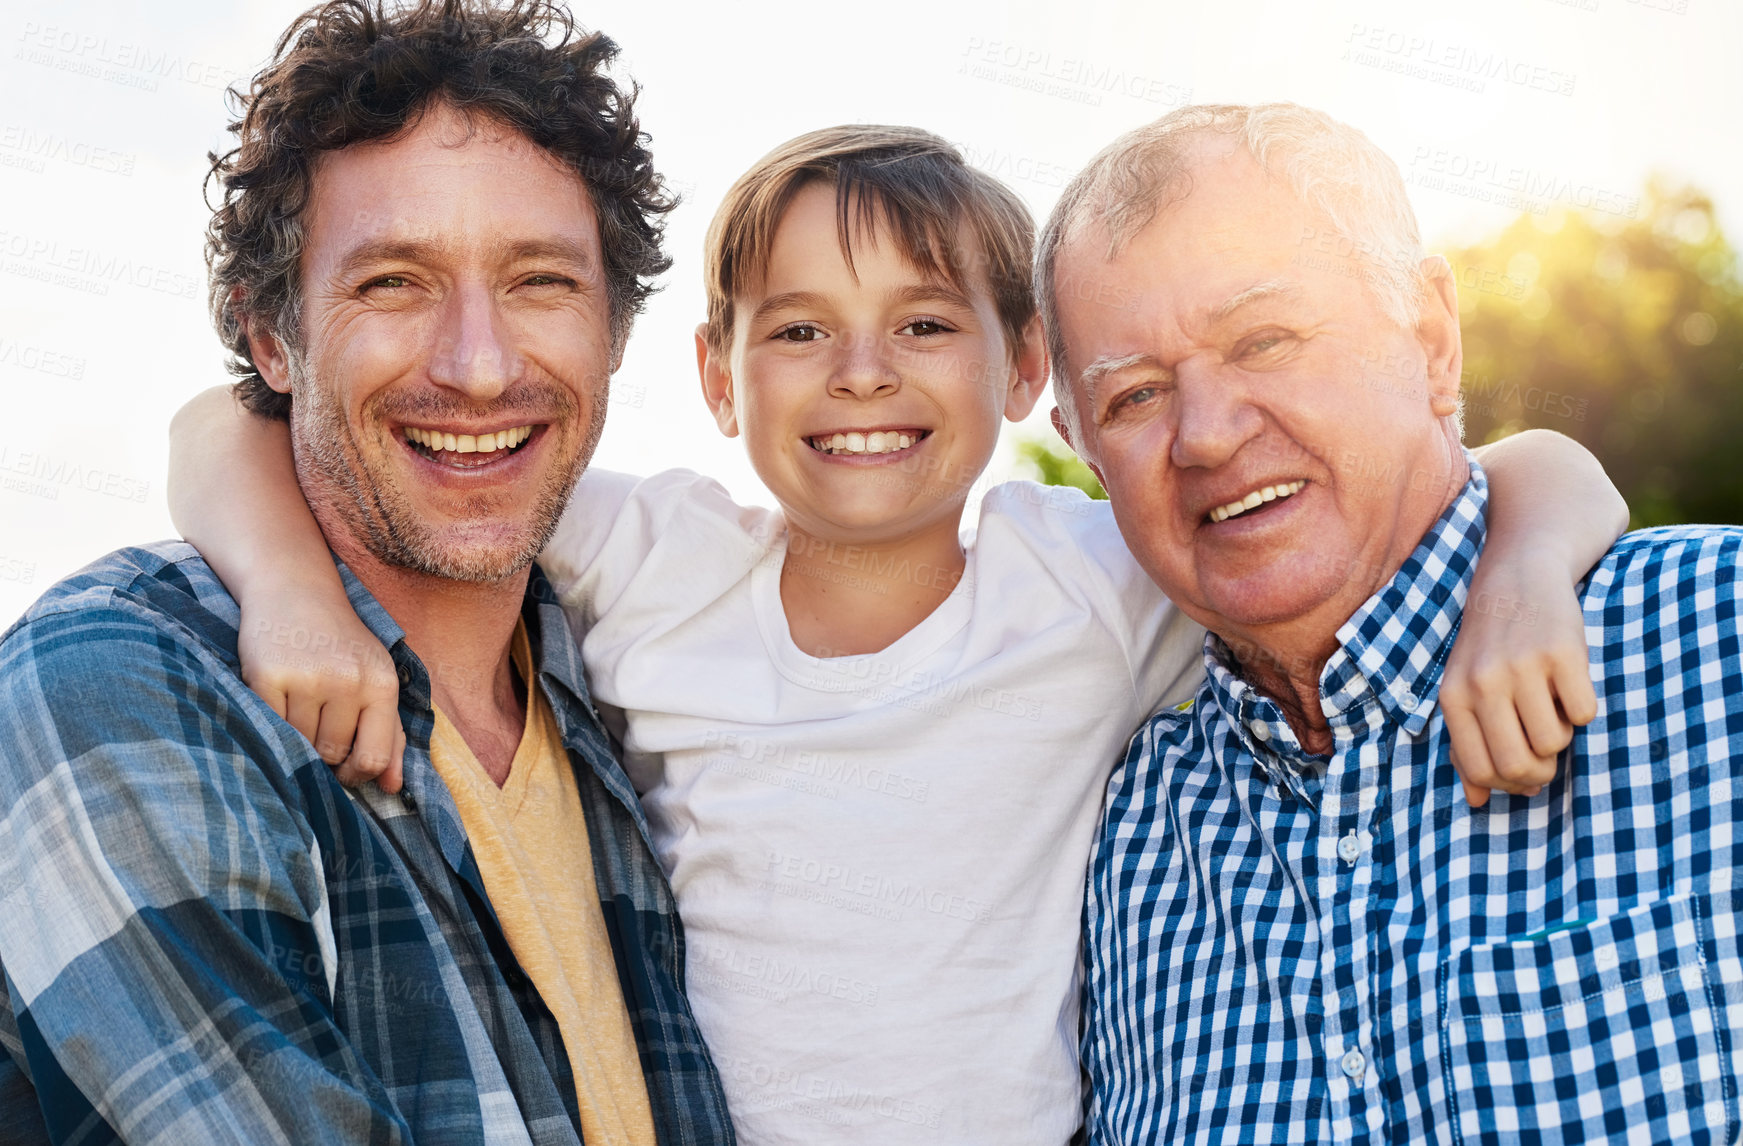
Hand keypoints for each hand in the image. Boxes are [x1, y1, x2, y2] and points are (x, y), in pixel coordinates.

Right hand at [238, 580, 405, 791]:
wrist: (294, 590)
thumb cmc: (340, 644)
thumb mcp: (375, 679)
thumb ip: (389, 733)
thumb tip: (392, 788)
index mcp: (382, 685)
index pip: (374, 757)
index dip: (356, 776)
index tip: (343, 771)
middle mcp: (349, 681)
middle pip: (332, 754)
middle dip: (322, 752)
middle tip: (314, 726)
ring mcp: (308, 678)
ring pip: (300, 744)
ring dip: (295, 737)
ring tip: (296, 706)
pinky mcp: (268, 675)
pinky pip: (269, 726)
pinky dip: (270, 723)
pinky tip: (275, 701)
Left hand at [1441, 557, 1597, 806]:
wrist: (1518, 577)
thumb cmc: (1490, 646)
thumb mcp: (1464, 689)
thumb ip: (1467, 744)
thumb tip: (1478, 802)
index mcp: (1453, 697)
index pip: (1482, 770)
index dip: (1509, 785)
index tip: (1522, 775)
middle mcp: (1483, 682)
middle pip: (1519, 765)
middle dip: (1540, 772)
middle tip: (1545, 752)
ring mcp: (1522, 667)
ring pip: (1555, 742)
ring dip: (1561, 734)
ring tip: (1550, 704)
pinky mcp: (1563, 653)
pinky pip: (1585, 713)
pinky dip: (1584, 709)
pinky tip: (1568, 682)